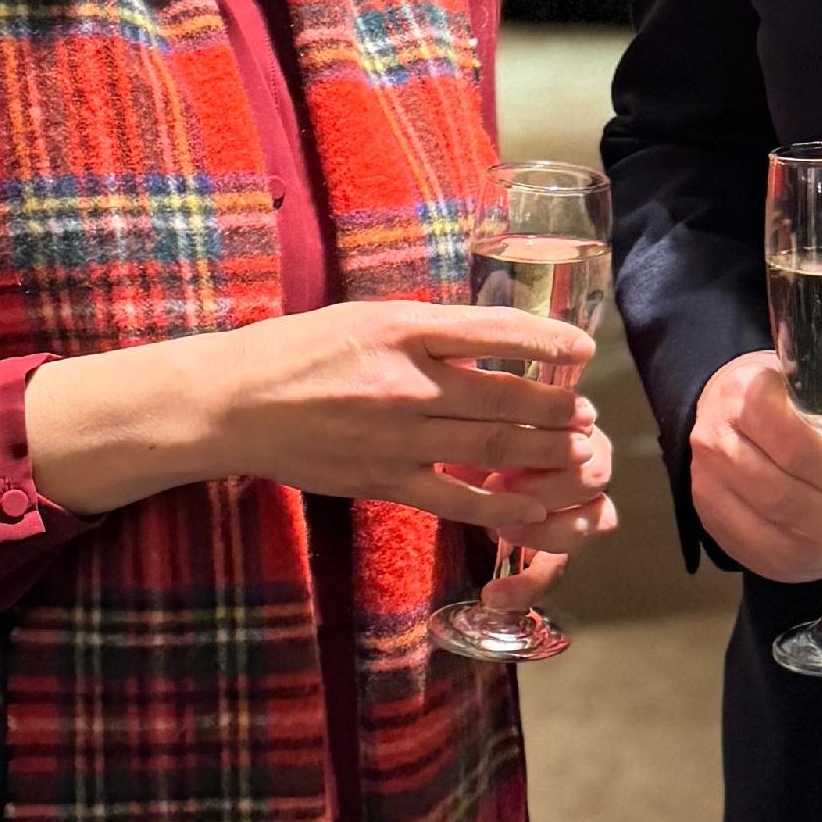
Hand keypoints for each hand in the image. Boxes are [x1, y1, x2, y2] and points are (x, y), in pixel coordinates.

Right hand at [27, 302, 610, 536]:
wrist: (233, 403)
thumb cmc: (298, 351)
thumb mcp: (364, 316)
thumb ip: (425, 329)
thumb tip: (490, 338)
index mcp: (402, 328)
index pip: (494, 331)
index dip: (547, 340)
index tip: (581, 347)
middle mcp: (407, 382)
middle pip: (505, 397)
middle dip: (557, 408)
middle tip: (587, 413)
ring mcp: (397, 436)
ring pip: (491, 448)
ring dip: (544, 452)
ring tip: (579, 452)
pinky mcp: (384, 480)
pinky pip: (457, 497)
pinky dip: (503, 504)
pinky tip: (536, 505)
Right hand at [689, 347, 821, 583]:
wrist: (719, 409)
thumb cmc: (777, 396)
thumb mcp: (812, 392)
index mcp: (746, 398)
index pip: (797, 449)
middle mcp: (719, 444)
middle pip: (786, 500)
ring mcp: (709, 489)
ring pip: (775, 539)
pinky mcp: (712, 523)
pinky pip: (764, 560)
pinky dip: (810, 565)